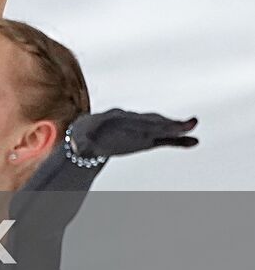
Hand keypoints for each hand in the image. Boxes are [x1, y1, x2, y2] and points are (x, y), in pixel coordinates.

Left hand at [71, 108, 198, 157]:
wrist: (89, 136)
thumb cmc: (83, 138)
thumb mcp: (80, 142)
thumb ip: (80, 145)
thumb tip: (76, 149)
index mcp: (114, 120)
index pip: (133, 121)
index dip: (146, 123)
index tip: (158, 124)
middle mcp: (130, 121)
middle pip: (151, 122)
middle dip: (168, 123)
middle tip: (189, 122)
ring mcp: (140, 129)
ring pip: (160, 127)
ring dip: (176, 128)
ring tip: (193, 126)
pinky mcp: (146, 139)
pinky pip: (164, 140)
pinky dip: (178, 140)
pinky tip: (193, 141)